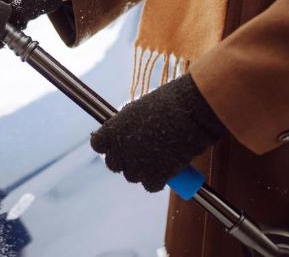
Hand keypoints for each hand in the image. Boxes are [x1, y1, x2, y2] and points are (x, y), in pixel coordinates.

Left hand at [90, 75, 225, 191]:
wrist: (189, 113)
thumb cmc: (168, 104)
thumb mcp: (139, 110)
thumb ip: (128, 125)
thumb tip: (128, 134)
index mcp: (111, 130)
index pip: (98, 144)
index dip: (108, 145)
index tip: (117, 143)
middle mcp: (119, 150)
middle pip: (113, 163)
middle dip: (123, 160)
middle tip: (138, 154)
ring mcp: (135, 166)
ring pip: (131, 176)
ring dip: (141, 171)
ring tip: (156, 159)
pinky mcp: (154, 177)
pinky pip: (150, 185)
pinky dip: (157, 181)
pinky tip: (166, 170)